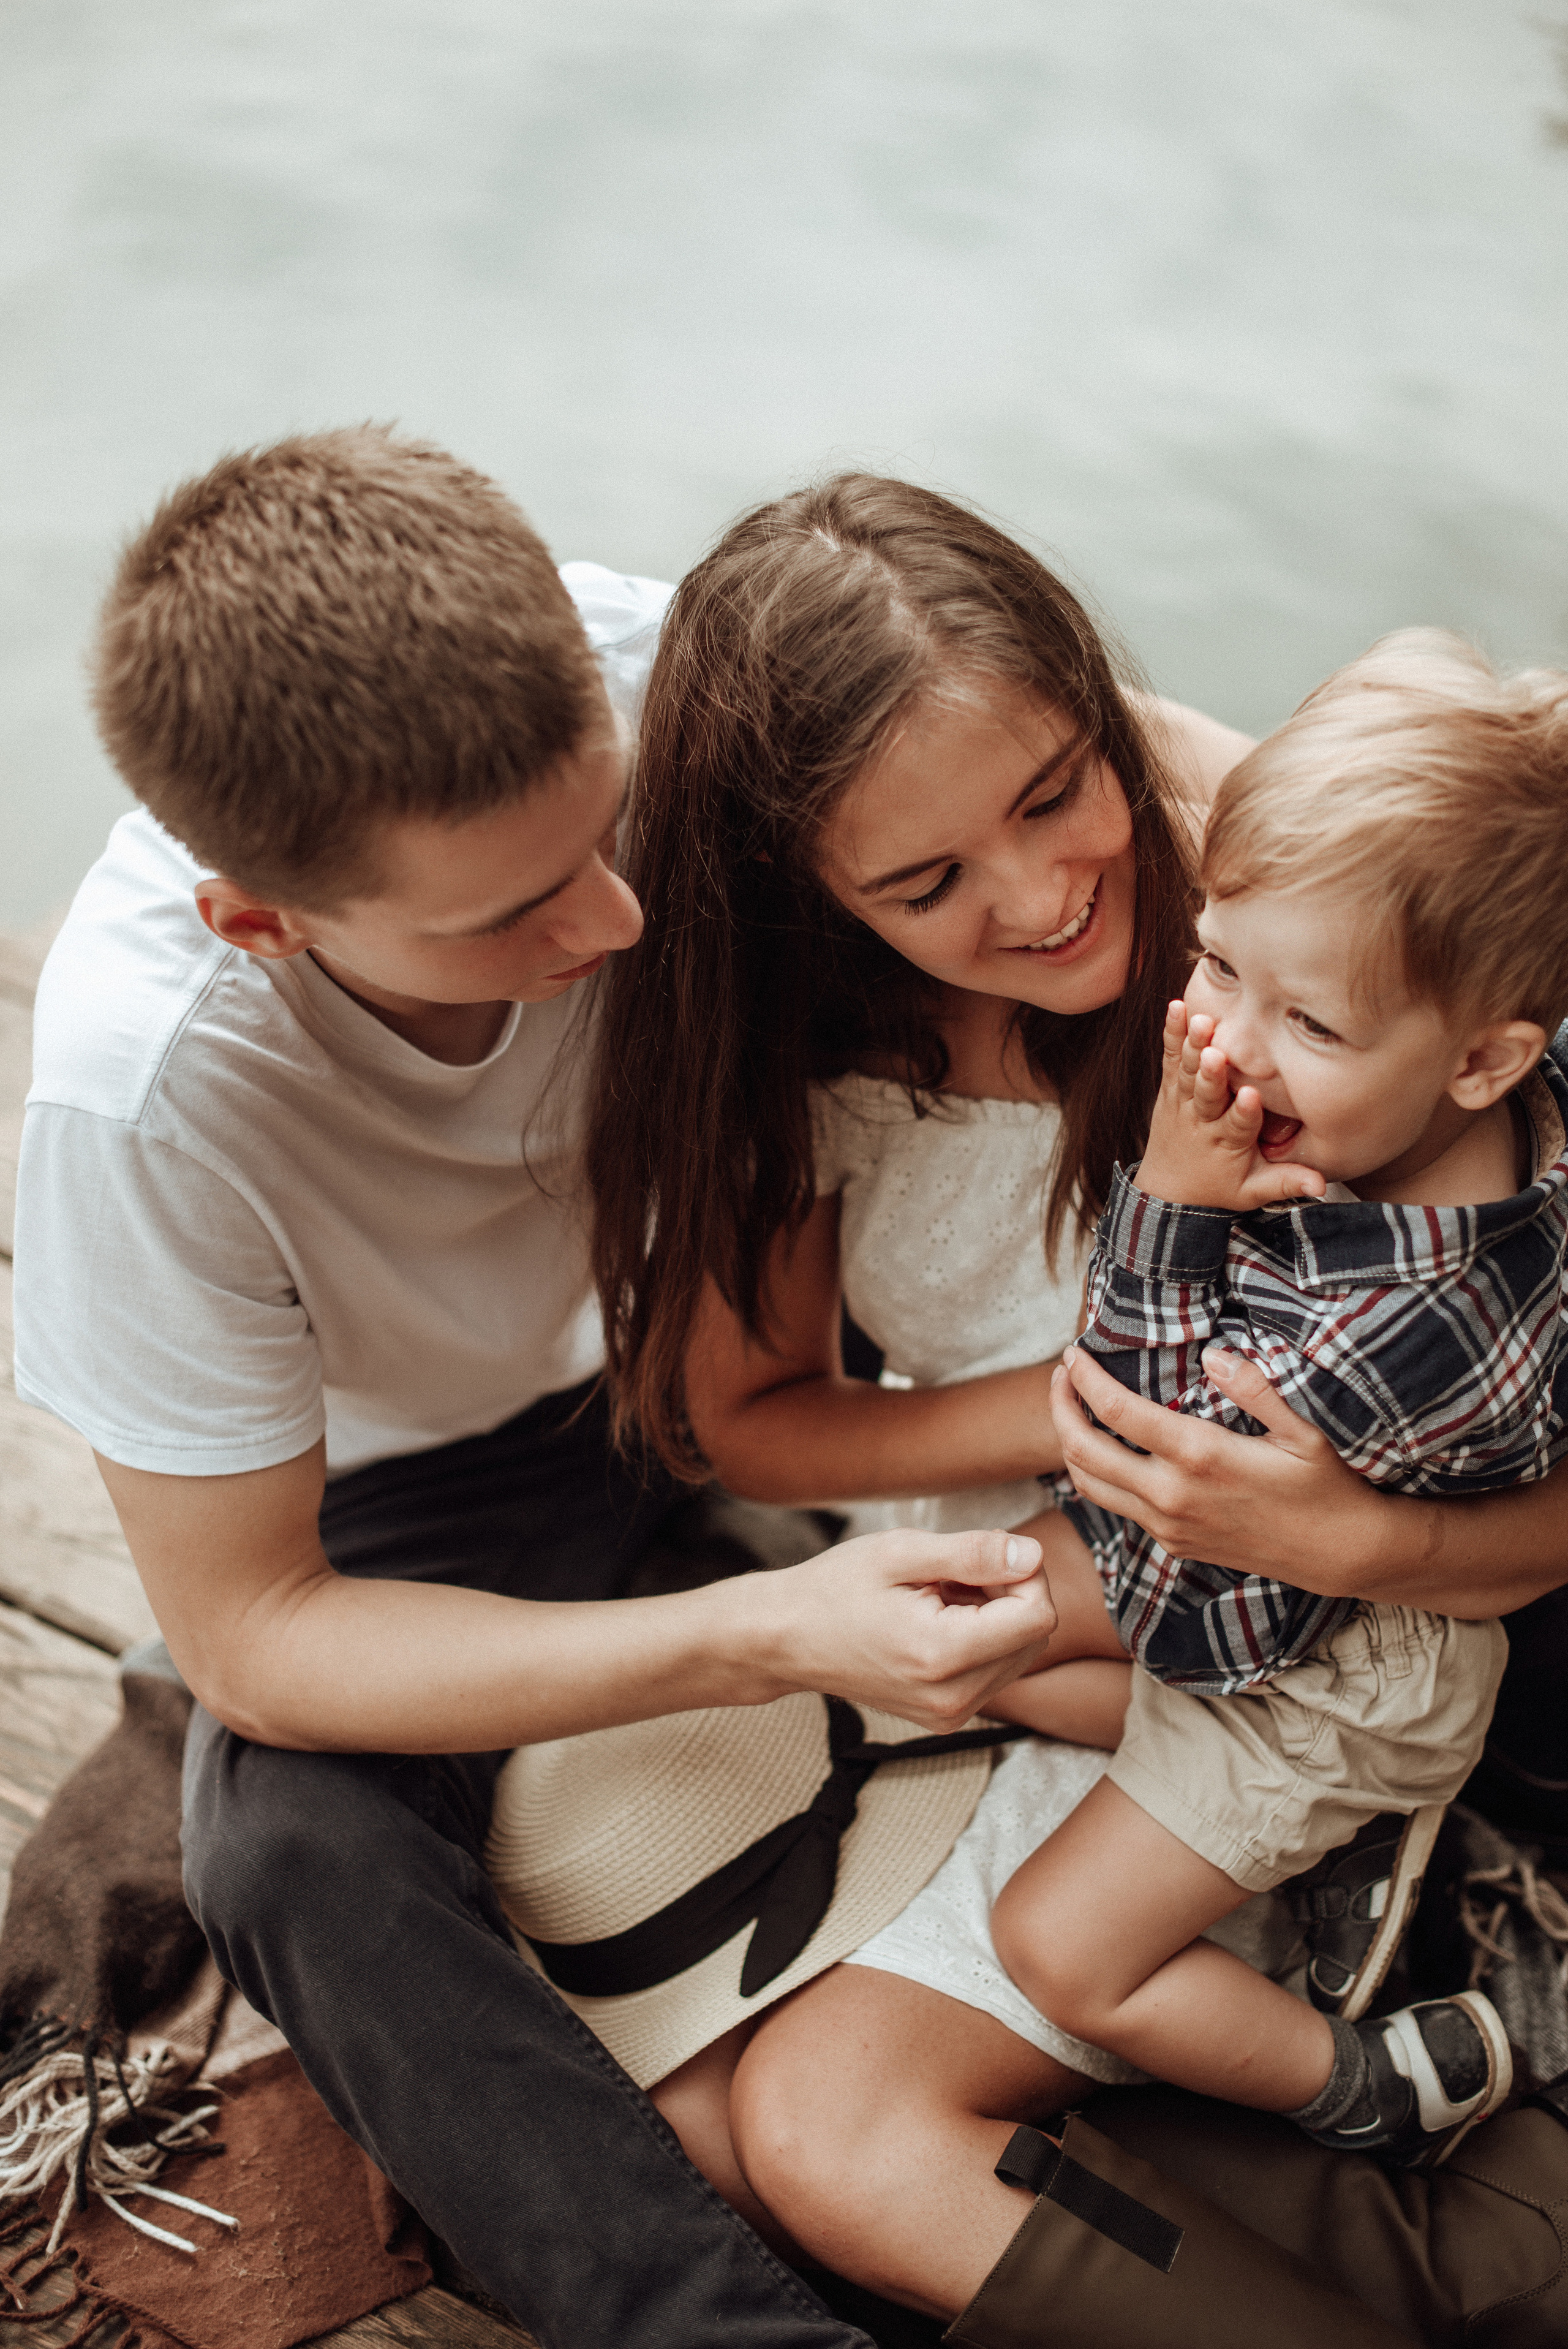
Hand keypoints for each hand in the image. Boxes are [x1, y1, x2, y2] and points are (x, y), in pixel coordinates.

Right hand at [756, 1526, 1057, 1732]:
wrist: (787, 1639)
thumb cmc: (835, 1589)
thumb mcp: (901, 1552)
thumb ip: (974, 1554)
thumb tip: (1033, 1554)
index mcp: (942, 1655)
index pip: (1038, 1615)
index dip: (1023, 1573)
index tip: (980, 1555)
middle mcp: (952, 1697)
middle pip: (1034, 1636)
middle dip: (1010, 1593)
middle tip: (954, 1572)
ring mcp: (950, 1714)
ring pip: (1020, 1654)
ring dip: (996, 1616)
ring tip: (940, 1595)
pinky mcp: (947, 1717)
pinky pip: (995, 1671)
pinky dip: (981, 1638)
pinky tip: (938, 1619)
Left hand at [1049, 1343, 1392, 1596]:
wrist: (1338, 1554)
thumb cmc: (1324, 1485)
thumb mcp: (1302, 1430)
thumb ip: (1255, 1389)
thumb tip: (1213, 1354)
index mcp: (1199, 1457)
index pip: (1116, 1411)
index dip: (1084, 1379)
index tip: (1072, 1353)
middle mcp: (1172, 1495)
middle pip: (1083, 1450)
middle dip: (1060, 1407)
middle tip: (1061, 1375)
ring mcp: (1167, 1525)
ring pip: (1089, 1484)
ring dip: (1069, 1443)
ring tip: (1071, 1407)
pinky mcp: (1172, 1544)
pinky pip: (1116, 1506)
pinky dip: (1096, 1473)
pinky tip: (1107, 1447)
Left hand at [1133, 1002, 1323, 1210]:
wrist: (1169, 1191)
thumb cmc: (1219, 1188)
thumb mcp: (1254, 1191)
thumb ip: (1286, 1183)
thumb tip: (1321, 1186)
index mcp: (1228, 1143)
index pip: (1239, 1126)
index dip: (1245, 1112)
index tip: (1251, 1096)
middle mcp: (1202, 1121)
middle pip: (1208, 1095)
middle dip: (1212, 1074)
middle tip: (1216, 1053)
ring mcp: (1182, 1103)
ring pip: (1188, 1072)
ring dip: (1193, 1046)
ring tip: (1200, 1020)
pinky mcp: (1170, 1089)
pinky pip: (1171, 1058)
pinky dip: (1173, 1034)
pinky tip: (1176, 1008)